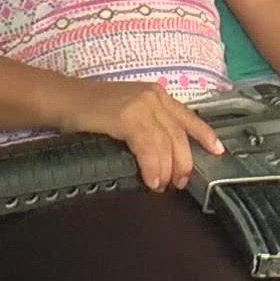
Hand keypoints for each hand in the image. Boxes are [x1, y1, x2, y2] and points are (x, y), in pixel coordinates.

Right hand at [57, 80, 225, 191]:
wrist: (62, 99)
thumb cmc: (90, 111)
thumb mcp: (127, 112)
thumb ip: (147, 126)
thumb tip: (162, 156)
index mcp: (157, 95)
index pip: (188, 117)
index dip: (205, 135)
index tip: (217, 151)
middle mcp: (154, 97)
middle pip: (180, 135)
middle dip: (183, 162)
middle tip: (179, 183)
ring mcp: (142, 105)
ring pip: (166, 144)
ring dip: (167, 169)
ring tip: (163, 185)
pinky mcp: (127, 116)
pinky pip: (148, 147)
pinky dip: (152, 166)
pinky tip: (152, 180)